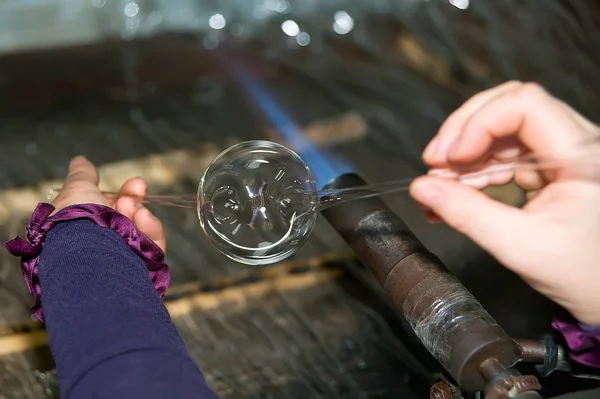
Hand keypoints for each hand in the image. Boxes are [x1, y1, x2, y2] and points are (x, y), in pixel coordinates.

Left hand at [52, 156, 166, 252]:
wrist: (86, 252)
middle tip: (137, 185)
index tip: (130, 183)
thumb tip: (80, 161)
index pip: (106, 209)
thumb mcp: (77, 188)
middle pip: (126, 217)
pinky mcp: (142, 266)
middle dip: (132, 198)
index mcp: (82, 228)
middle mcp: (101, 244)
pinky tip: (144, 218)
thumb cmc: (75, 221)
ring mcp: (123, 256)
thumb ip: (83, 175)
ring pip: (140, 229)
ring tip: (131, 207)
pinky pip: (153, 244)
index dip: (117, 194)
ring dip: (137, 212)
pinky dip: (151, 228)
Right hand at [409, 81, 599, 324]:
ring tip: (437, 186)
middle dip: (463, 132)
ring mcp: (561, 152)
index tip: (450, 158)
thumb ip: (467, 214)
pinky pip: (502, 154)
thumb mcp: (519, 246)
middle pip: (509, 107)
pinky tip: (452, 192)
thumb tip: (421, 189)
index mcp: (583, 155)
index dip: (479, 123)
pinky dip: (473, 170)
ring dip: (463, 156)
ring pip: (500, 130)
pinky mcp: (547, 166)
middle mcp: (576, 143)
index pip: (525, 105)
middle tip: (433, 163)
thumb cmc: (583, 274)